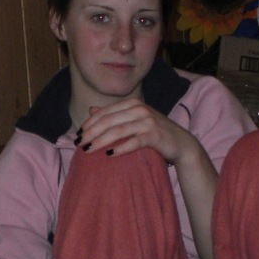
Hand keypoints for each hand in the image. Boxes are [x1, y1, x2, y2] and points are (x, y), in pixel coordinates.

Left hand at [76, 99, 198, 166]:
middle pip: (109, 120)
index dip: (89, 123)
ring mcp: (147, 121)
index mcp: (132, 104)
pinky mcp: (154, 135)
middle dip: (91, 132)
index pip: (105, 112)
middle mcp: (139, 109)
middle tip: (79, 144)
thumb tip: (91, 110)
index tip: (78, 134)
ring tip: (89, 150)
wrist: (181, 144)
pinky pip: (134, 141)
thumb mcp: (133, 120)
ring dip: (101, 140)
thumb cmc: (154, 134)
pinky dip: (121, 148)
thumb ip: (114, 115)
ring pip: (118, 130)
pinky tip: (110, 155)